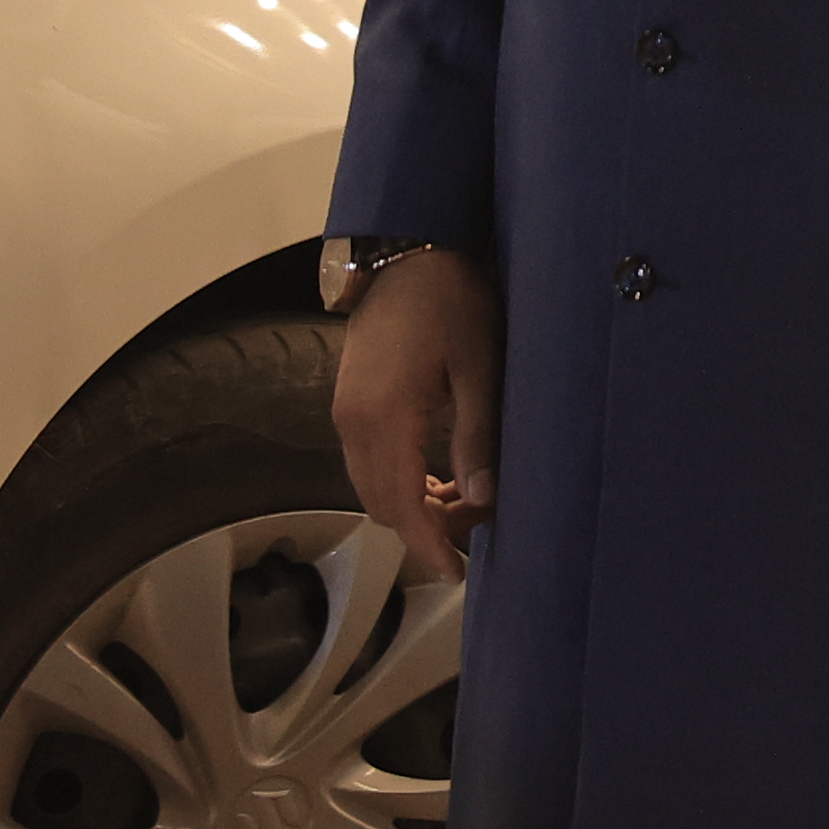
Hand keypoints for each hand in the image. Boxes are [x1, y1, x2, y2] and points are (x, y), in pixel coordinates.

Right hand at [329, 246, 496, 583]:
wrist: (405, 253)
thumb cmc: (451, 300)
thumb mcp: (478, 366)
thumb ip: (477, 436)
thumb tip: (483, 499)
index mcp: (383, 418)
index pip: (401, 504)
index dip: (427, 545)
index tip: (456, 575)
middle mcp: (352, 423)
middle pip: (382, 503)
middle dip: (426, 528)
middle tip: (480, 529)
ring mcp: (345, 413)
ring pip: (373, 485)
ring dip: (414, 504)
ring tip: (469, 503)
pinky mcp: (350, 403)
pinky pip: (370, 461)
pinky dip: (401, 479)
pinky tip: (442, 475)